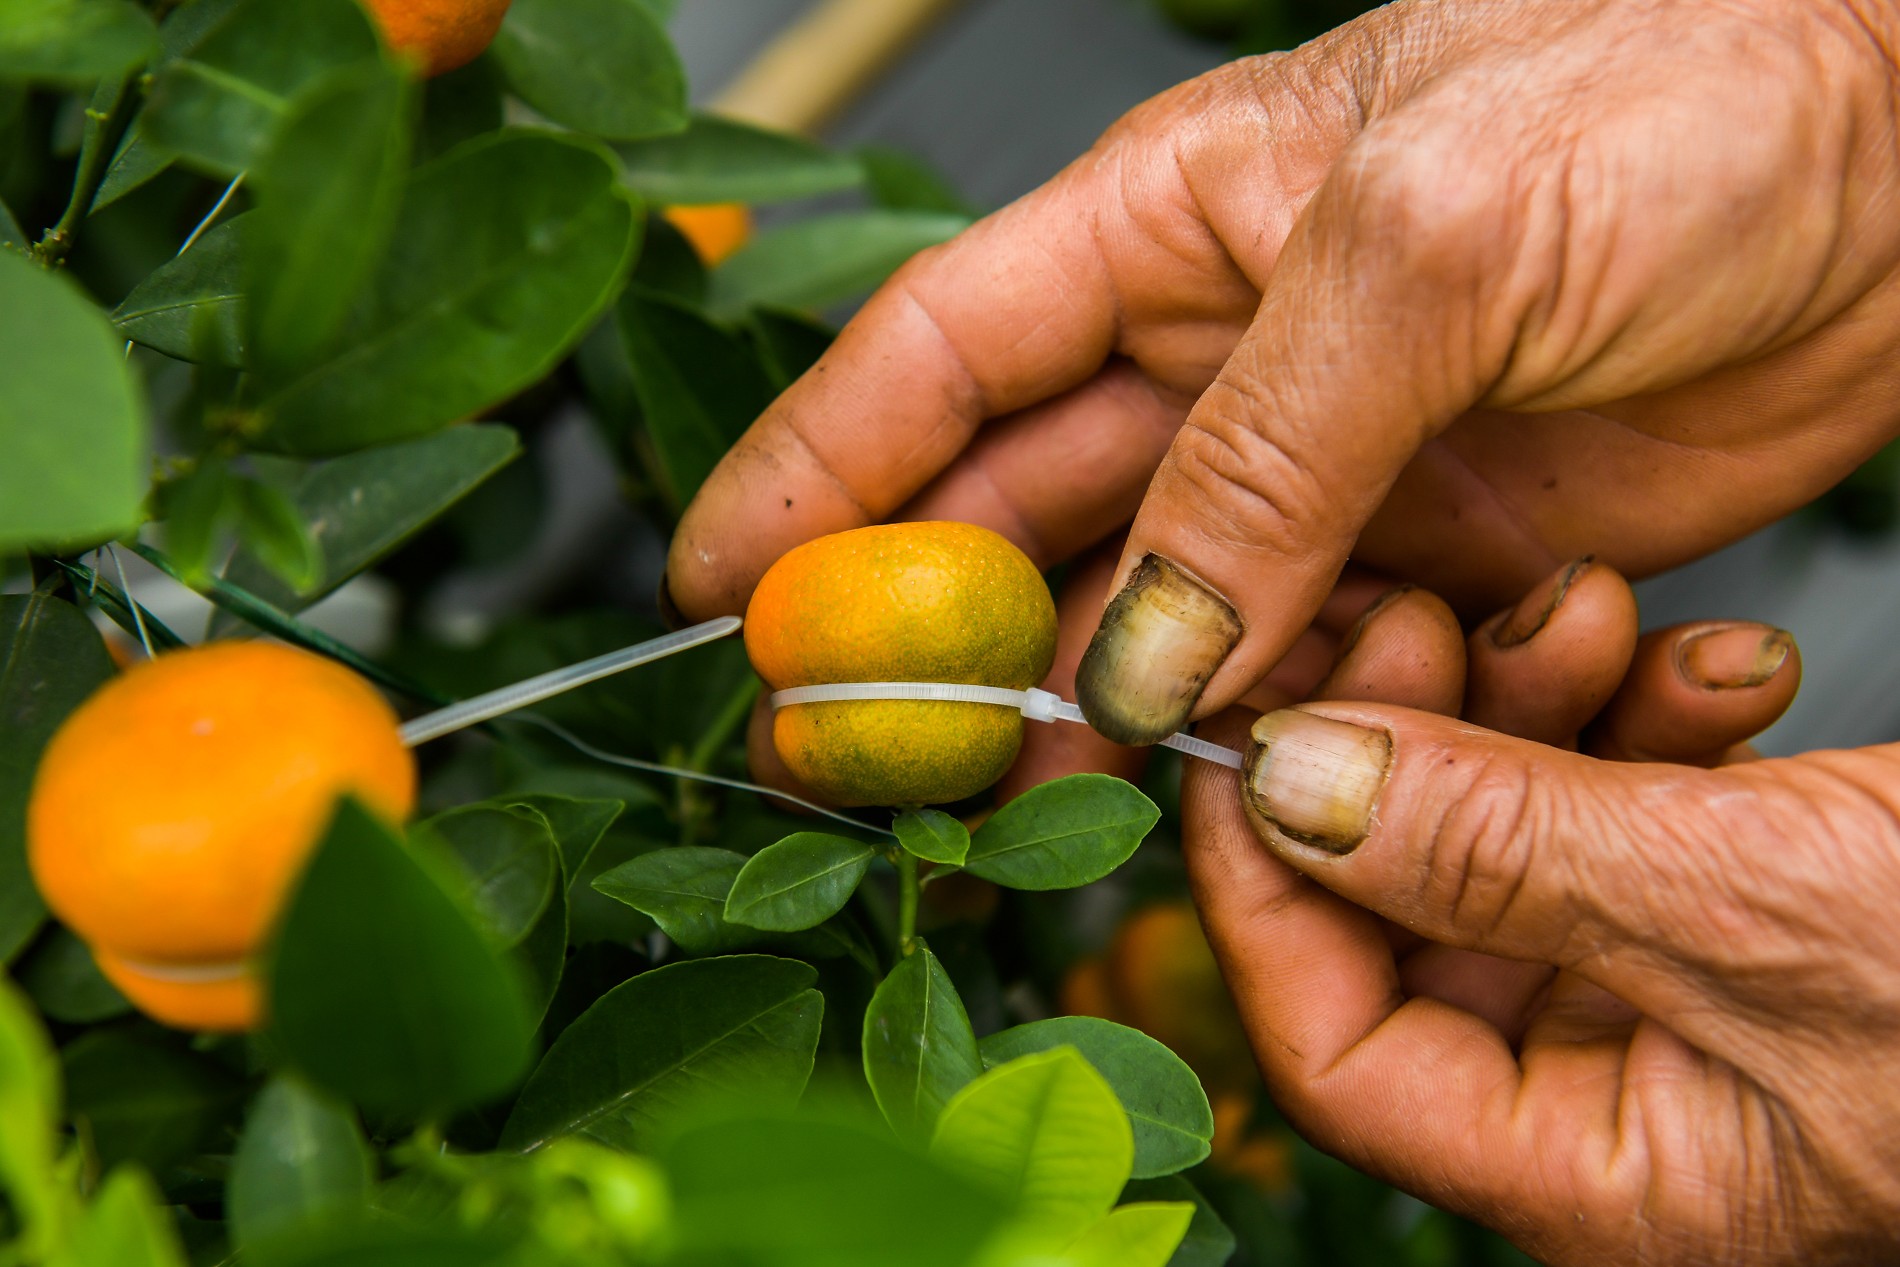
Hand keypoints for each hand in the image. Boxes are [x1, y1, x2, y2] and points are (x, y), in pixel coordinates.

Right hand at [667, 0, 1899, 753]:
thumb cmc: (1682, 95)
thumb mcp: (1430, 243)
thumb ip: (1267, 453)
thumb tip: (1144, 652)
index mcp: (1177, 217)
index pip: (941, 354)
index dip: (816, 473)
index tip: (722, 588)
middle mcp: (1228, 346)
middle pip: (1019, 507)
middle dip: (931, 631)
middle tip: (853, 754)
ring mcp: (1323, 457)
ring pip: (1148, 607)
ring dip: (1083, 711)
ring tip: (1009, 816)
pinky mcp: (1428, 549)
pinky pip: (1292, 658)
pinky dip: (1244, 730)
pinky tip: (1204, 788)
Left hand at [1181, 562, 1899, 1263]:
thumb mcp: (1767, 909)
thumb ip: (1508, 851)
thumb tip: (1289, 787)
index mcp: (1611, 1175)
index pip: (1342, 1048)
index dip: (1265, 888)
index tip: (1250, 731)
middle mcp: (1633, 1098)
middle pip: (1418, 918)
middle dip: (1417, 755)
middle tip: (1431, 621)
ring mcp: (1695, 994)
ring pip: (1520, 838)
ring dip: (1538, 710)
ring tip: (1598, 614)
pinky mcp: (1759, 898)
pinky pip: (1637, 808)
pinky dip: (1652, 718)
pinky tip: (1715, 662)